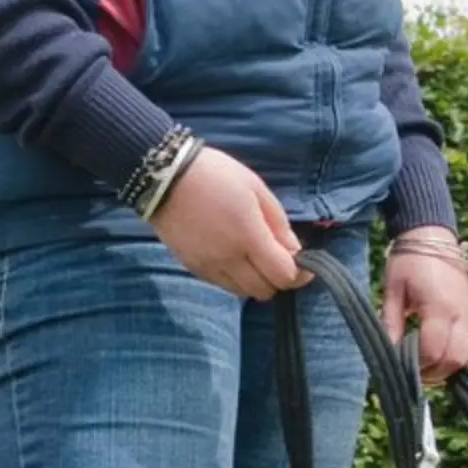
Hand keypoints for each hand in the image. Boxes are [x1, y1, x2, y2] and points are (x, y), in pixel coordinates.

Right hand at [149, 147, 306, 301]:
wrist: (164, 177)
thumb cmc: (215, 175)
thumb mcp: (255, 188)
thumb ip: (278, 223)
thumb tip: (294, 250)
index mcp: (248, 236)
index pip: (283, 275)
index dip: (299, 274)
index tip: (304, 264)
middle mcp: (228, 259)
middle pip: (264, 290)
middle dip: (278, 279)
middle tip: (279, 260)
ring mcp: (208, 266)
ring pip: (242, 292)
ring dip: (255, 281)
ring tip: (255, 258)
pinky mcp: (193, 267)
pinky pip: (222, 284)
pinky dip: (235, 278)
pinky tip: (233, 257)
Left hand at [383, 226, 467, 382]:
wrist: (432, 236)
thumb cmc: (408, 260)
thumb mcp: (392, 290)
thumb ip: (391, 323)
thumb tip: (388, 353)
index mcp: (439, 307)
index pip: (434, 351)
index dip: (418, 365)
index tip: (401, 364)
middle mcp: (461, 314)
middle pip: (455, 360)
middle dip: (434, 372)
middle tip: (413, 371)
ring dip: (448, 369)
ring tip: (426, 366)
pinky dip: (459, 358)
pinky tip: (439, 356)